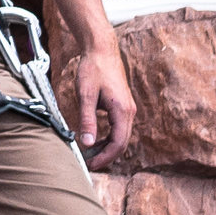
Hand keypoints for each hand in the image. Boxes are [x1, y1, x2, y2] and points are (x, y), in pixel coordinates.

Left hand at [76, 44, 135, 170]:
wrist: (102, 50)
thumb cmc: (93, 69)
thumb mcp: (86, 95)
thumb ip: (87, 120)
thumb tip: (87, 143)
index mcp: (122, 110)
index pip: (118, 143)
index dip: (105, 157)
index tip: (90, 164)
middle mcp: (129, 111)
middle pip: (122, 143)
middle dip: (106, 156)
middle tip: (89, 163)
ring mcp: (128, 109)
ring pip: (121, 136)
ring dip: (108, 148)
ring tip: (90, 154)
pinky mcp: (123, 106)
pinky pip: (119, 128)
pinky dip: (109, 138)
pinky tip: (95, 140)